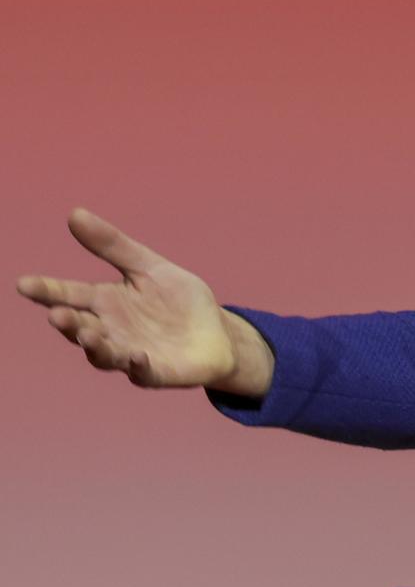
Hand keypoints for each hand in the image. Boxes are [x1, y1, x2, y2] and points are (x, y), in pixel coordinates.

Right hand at [16, 207, 241, 390]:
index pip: (71, 295)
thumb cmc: (178, 302)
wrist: (217, 333)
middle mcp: (111, 331)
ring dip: (94, 345)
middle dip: (67, 322)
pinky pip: (143, 372)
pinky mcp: (156, 372)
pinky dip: (138, 366)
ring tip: (87, 334)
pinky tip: (137, 356)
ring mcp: (130, 354)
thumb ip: (113, 245)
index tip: (24, 283)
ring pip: (104, 354)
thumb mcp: (149, 267)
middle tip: (56, 313)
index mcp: (106, 303)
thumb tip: (74, 213)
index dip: (48, 291)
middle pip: (81, 327)